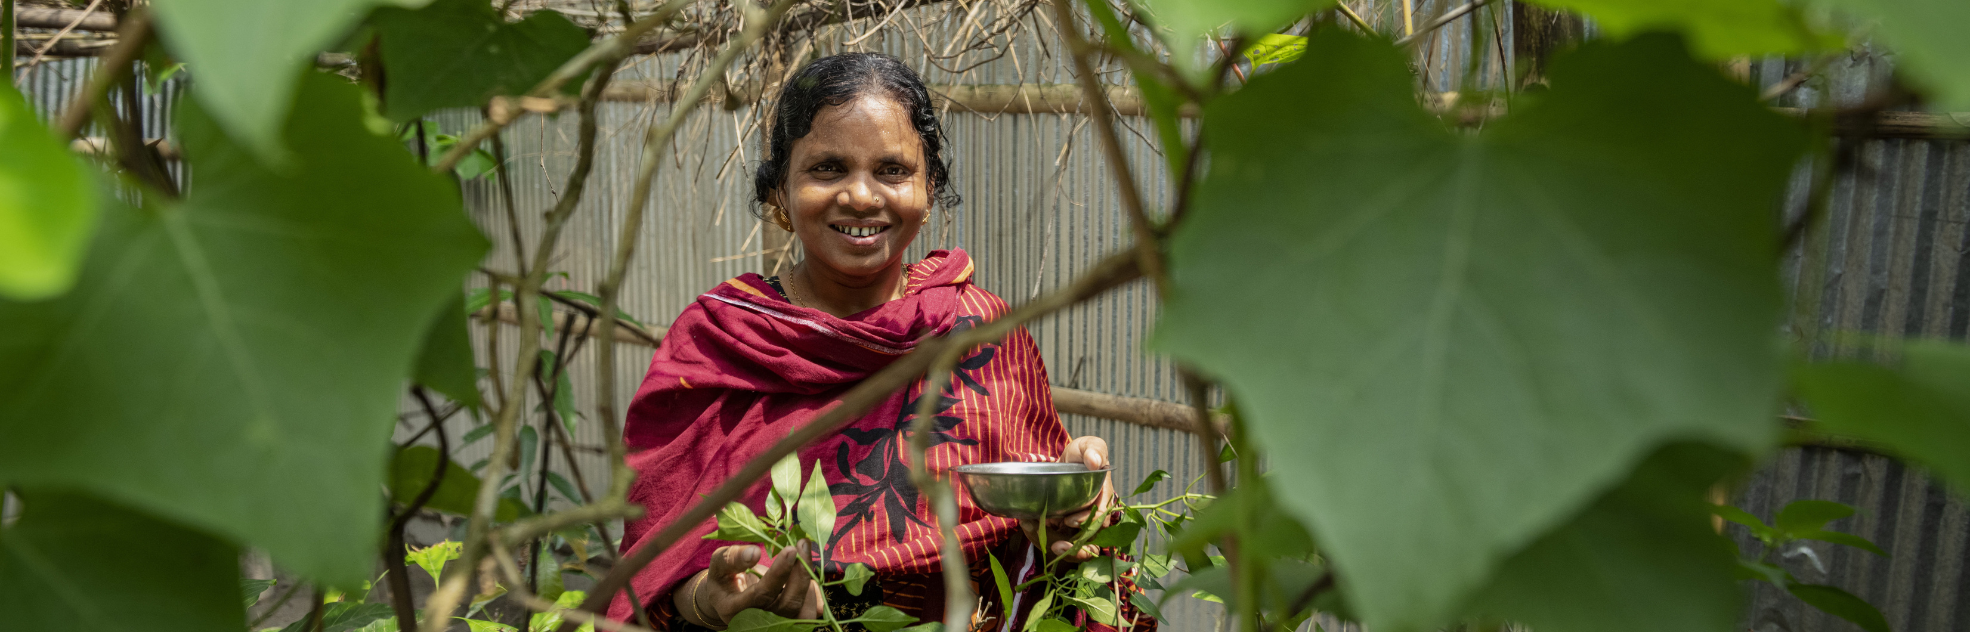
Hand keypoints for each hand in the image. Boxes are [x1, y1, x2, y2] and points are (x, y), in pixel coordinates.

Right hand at [676, 543, 822, 627]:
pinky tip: (805, 571)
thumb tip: (754, 553)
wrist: (729, 599)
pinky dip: (813, 591)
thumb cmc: (724, 579)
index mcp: (734, 609)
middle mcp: (756, 622)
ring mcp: (775, 626)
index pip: (762, 594)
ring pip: (803, 613)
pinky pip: (810, 612)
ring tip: (803, 554)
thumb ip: (732, 558)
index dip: (778, 573)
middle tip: (802, 545)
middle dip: (800, 573)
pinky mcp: (790, 624)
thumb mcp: (718, 565)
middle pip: (788, 604)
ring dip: (808, 581)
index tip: (790, 549)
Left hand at [1018, 436, 1115, 561]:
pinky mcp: (1071, 528)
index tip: (1070, 521)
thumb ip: (1094, 449)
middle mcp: (1097, 514)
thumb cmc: (1082, 453)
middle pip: (1093, 539)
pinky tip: (1039, 536)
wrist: (1068, 461)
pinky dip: (1053, 543)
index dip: (1089, 523)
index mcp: (1105, 497)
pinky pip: (1066, 544)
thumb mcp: (1089, 445)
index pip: (1102, 517)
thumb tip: (1094, 461)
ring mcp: (1084, 523)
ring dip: (1066, 550)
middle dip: (1077, 546)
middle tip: (1058, 544)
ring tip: (1051, 547)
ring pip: (1082, 547)